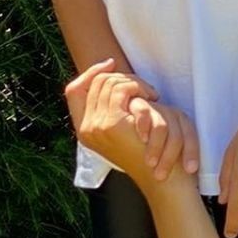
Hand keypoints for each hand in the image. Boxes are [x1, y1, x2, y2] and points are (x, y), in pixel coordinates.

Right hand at [64, 60, 197, 188]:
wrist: (163, 174)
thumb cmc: (153, 148)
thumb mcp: (127, 123)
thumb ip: (114, 105)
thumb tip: (109, 72)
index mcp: (85, 130)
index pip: (73, 91)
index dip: (90, 73)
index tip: (110, 63)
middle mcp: (85, 129)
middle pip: (95, 82)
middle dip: (122, 76)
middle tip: (145, 90)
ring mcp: (95, 127)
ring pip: (110, 82)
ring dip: (135, 82)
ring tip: (152, 96)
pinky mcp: (111, 124)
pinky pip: (121, 89)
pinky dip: (139, 88)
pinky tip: (153, 99)